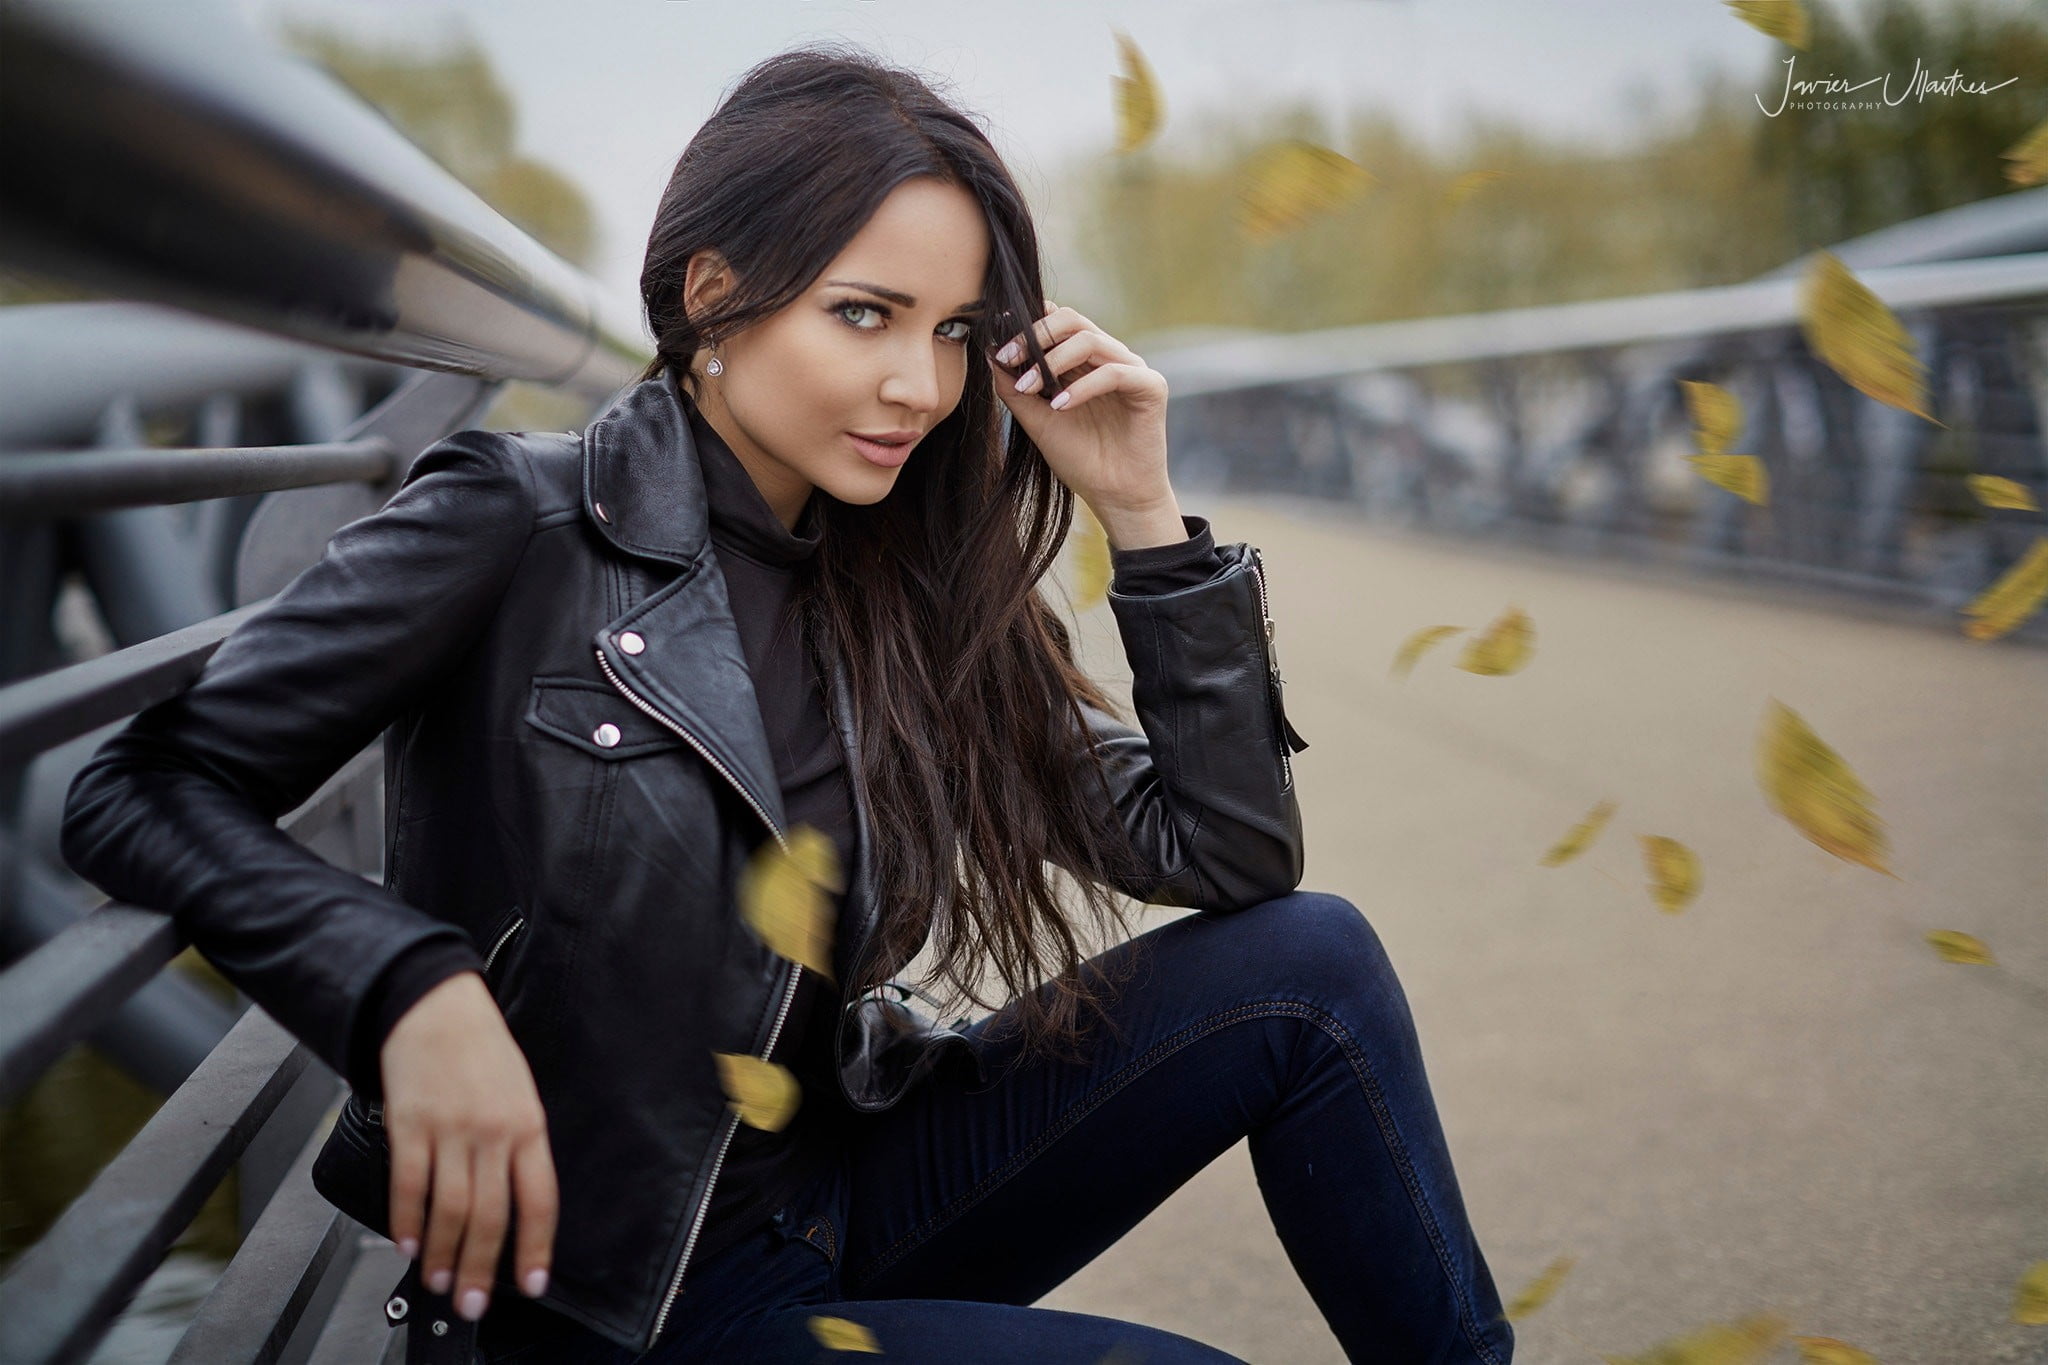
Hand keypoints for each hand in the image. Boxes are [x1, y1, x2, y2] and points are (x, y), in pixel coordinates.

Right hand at [379, 971, 556, 1322]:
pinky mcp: (410, 1126)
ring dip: (443, 1254)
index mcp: (528, 1126)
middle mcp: (492, 1132)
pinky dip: (406, 1221)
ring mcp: (450, 1130)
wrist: (436, 1005)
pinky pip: (409, 1185)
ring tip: (440, 1281)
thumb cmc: (481, 1049)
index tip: (533, 1282)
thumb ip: (519, 1147)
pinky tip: (407, 1243)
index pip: (540, 1199)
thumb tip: (514, 1205)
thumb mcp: (520, 1094)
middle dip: (482, 1269)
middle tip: (474, 1303)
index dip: (536, 1247)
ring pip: (450, 1209)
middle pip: (491, 1216)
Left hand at [986, 299, 1173, 526]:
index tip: (1000, 346)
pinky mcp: (1151, 386)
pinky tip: (1060, 406)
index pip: (1059, 322)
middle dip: (1036, 335)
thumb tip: (991, 355)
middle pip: (1073, 320)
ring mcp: (1131, 369)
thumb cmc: (1081, 460)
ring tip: (1029, 388)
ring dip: (1053, 361)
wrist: (1114, 497)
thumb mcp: (1038, 421)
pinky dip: (1082, 387)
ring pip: (1090, 340)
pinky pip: (1113, 372)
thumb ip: (1016, 390)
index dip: (1029, 324)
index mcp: (1084, 361)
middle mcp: (1109, 358)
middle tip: (1009, 358)